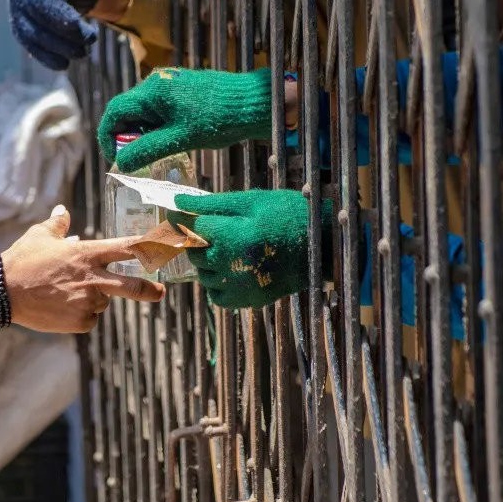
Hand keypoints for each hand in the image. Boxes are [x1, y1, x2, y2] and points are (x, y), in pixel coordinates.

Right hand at [2, 205, 164, 332]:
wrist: (3, 291)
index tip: (171, 246)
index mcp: (88, 253)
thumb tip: (63, 212)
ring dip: (91, 299)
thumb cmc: (22, 259)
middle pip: (134, 286)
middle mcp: (93, 278)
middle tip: (159, 292)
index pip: (129, 248)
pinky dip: (79, 315)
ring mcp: (87, 302)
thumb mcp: (40, 235)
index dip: (154, 246)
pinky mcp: (79, 322)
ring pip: (102, 302)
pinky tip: (59, 307)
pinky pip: (89, 319)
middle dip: (150, 290)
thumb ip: (58, 224)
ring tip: (63, 293)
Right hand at [8, 0, 103, 70]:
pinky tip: (64, 64)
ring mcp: (16, 12)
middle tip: (91, 39)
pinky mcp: (22, 28)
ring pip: (33, 37)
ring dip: (59, 48)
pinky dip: (47, 58)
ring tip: (84, 52)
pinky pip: (31, 47)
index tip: (79, 24)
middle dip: (64, 34)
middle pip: (37, 20)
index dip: (57, 13)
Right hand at [98, 67, 273, 171]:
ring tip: (156, 152)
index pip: (114, 112)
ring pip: (142, 112)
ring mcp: (167, 85)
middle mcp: (155, 83)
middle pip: (126, 112)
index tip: (115, 158)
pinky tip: (169, 140)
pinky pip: (156, 109)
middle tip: (135, 160)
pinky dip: (155, 127)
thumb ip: (146, 150)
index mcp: (151, 91)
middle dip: (126, 137)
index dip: (108, 137)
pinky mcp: (178, 90)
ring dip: (141, 133)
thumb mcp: (179, 139)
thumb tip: (120, 163)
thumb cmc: (218, 119)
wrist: (251, 103)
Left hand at [170, 189, 329, 308]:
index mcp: (232, 236)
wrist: (325, 246)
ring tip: (226, 246)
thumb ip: (212, 204)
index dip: (181, 218)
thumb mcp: (252, 201)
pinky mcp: (249, 300)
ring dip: (206, 260)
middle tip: (208, 228)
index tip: (178, 213)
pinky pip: (216, 295)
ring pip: (203, 274)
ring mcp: (240, 286)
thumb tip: (178, 202)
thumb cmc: (289, 215)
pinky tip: (231, 268)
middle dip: (195, 238)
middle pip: (193, 251)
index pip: (190, 227)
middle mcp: (232, 264)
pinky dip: (218, 283)